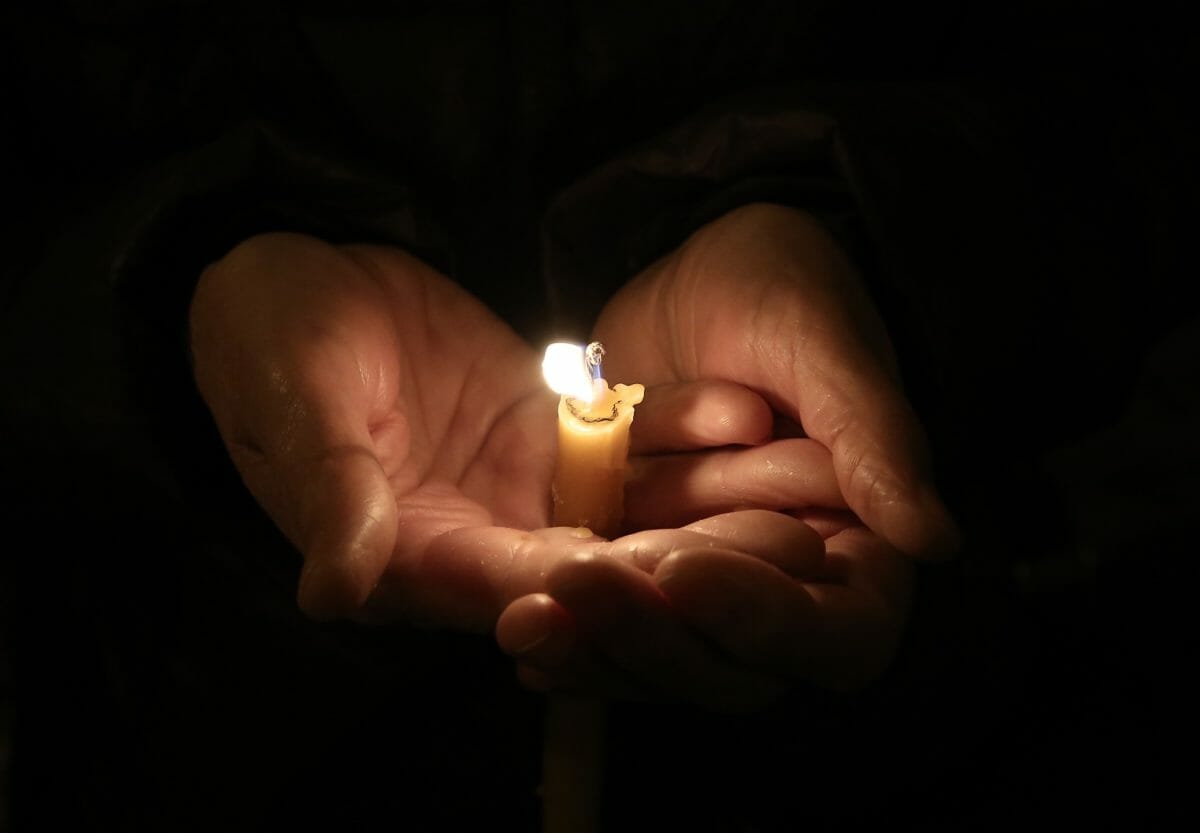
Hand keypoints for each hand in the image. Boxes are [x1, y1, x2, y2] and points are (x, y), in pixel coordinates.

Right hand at [188, 233, 796, 629]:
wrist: (299, 278)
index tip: (659, 581)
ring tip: (794, 498)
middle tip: (775, 562)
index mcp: (410, 552)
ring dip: (700, 504)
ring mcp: (520, 480)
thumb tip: (331, 591)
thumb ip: (327, 493)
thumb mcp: (292, 408)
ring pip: (619, 504)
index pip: (502, 584)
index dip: (579, 588)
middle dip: (678, 564)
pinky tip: (745, 414)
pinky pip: (620, 433)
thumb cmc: (268, 342)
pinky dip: (675, 426)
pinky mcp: (548, 425)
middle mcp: (477, 532)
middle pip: (586, 560)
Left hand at [497, 203, 955, 702]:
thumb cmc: (784, 289)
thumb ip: (872, 440)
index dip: (763, 619)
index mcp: (857, 542)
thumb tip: (933, 540)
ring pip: (662, 656)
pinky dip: (568, 630)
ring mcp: (707, 577)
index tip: (687, 568)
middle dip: (653, 635)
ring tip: (528, 618)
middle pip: (735, 666)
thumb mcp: (825, 345)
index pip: (837, 632)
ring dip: (595, 645)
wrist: (699, 262)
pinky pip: (608, 622)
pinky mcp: (642, 560)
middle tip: (580, 584)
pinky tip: (518, 619)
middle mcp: (784, 580)